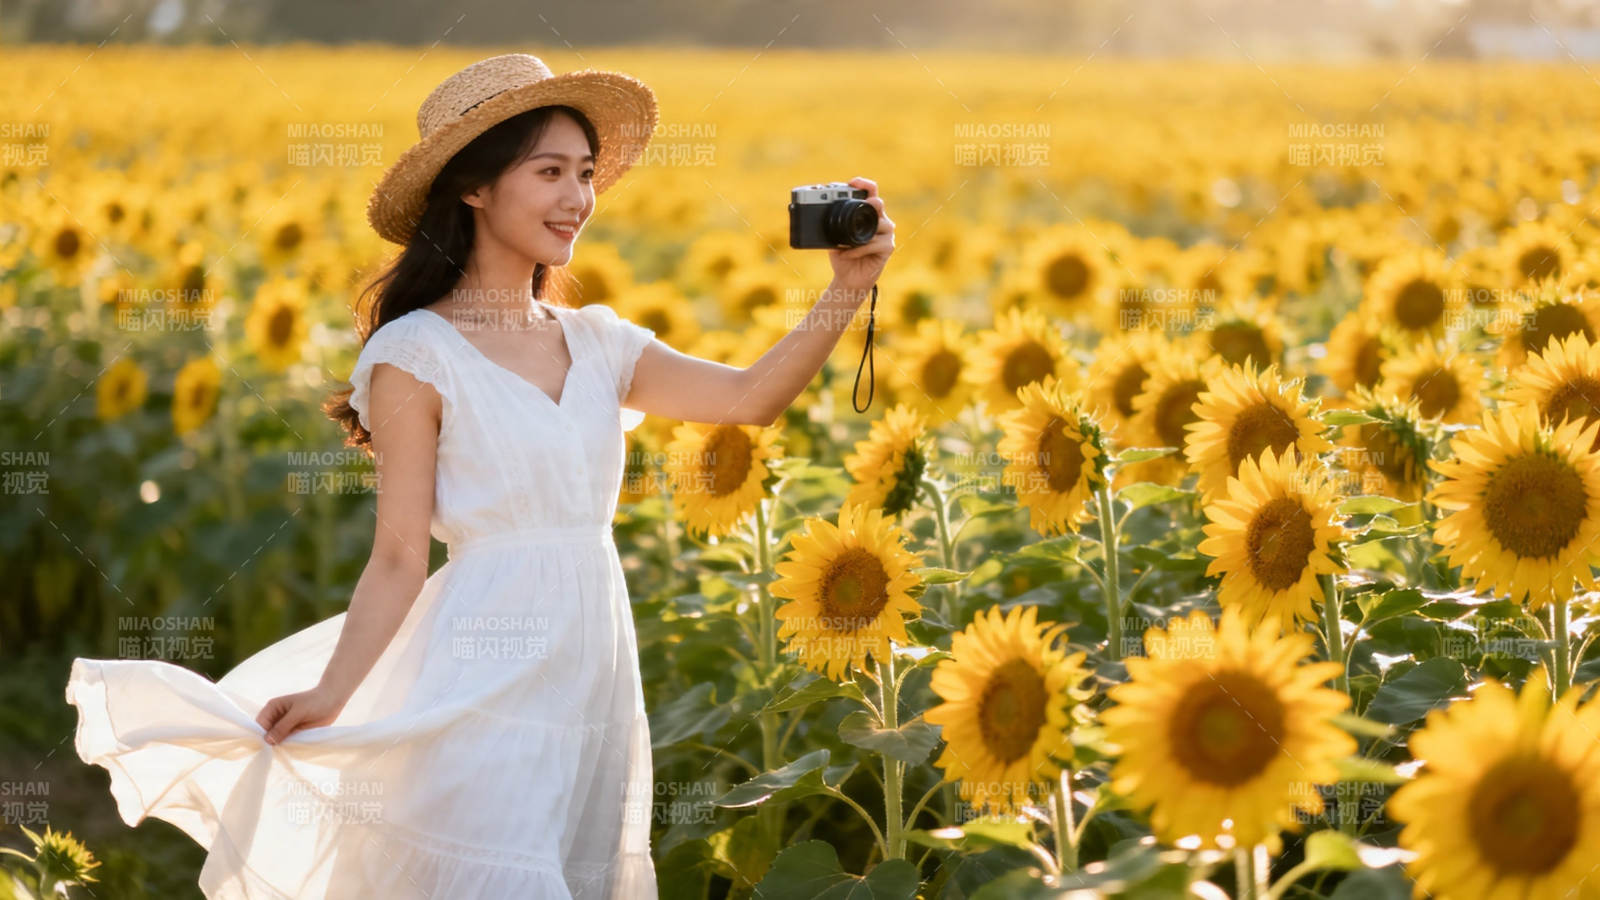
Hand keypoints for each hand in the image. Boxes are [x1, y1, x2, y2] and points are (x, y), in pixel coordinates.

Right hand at [256, 685, 345, 744]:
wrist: (333, 701)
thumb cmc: (314, 702)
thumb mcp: (298, 713)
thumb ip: (283, 726)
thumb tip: (267, 740)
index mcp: (272, 708)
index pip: (259, 724)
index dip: (259, 736)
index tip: (263, 748)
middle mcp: (275, 717)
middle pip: (265, 734)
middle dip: (267, 743)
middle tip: (272, 753)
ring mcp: (283, 726)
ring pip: (274, 740)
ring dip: (277, 747)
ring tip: (280, 753)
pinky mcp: (292, 733)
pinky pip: (284, 742)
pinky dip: (285, 747)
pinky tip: (286, 752)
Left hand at [827, 176, 895, 297]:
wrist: (848, 278)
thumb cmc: (842, 255)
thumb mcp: (832, 237)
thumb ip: (830, 224)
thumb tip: (816, 214)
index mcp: (868, 214)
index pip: (871, 192)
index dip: (864, 184)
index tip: (852, 182)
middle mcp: (880, 221)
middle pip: (879, 203)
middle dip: (870, 202)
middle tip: (860, 207)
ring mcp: (886, 234)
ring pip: (879, 224)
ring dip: (858, 234)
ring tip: (843, 244)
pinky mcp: (887, 248)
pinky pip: (874, 244)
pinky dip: (858, 249)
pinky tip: (847, 253)